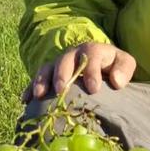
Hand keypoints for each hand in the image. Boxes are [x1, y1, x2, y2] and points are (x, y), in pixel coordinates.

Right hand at [21, 41, 136, 102]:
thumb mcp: (124, 63)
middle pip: (65, 60)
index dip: (92, 71)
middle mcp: (73, 54)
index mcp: (94, 50)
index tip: (94, 88)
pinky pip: (37, 79)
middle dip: (63, 74)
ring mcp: (59, 64)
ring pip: (48, 68)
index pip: (92, 55)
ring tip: (40, 95)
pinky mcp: (49, 74)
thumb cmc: (114, 66)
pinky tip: (25, 100)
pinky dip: (30, 88)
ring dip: (43, 81)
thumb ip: (124, 69)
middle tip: (62, 90)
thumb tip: (117, 82)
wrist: (102, 64)